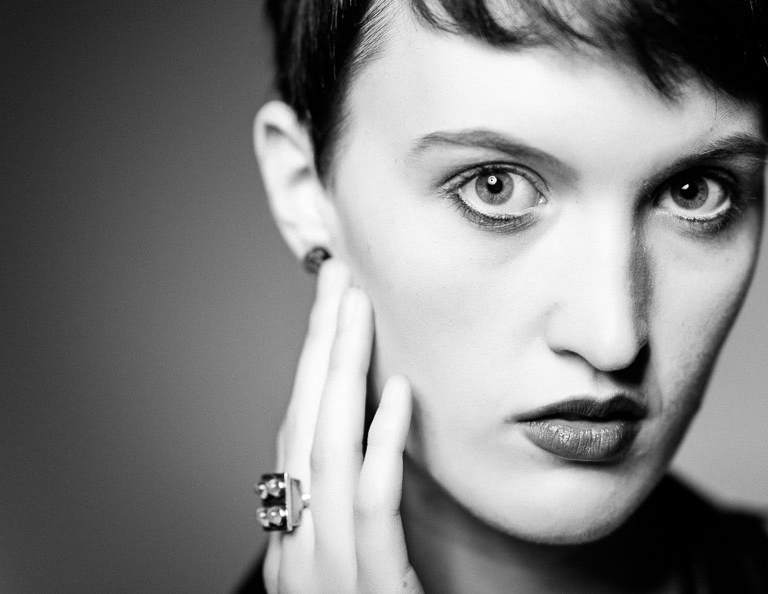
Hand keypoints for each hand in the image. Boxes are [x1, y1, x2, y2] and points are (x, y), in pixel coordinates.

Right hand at [264, 259, 423, 593]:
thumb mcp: (350, 571)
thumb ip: (352, 510)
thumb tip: (375, 434)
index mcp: (294, 541)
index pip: (295, 436)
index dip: (309, 367)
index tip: (330, 308)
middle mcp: (297, 548)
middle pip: (300, 426)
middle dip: (318, 348)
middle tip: (338, 278)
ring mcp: (325, 568)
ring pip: (324, 451)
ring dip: (341, 372)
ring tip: (357, 308)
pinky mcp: (367, 587)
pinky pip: (370, 506)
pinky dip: (381, 444)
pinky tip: (399, 393)